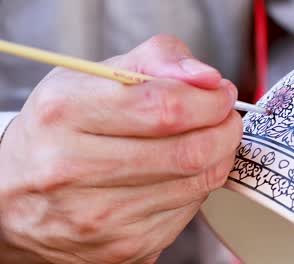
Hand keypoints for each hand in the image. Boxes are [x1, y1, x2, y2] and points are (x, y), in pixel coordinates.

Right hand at [0, 35, 241, 262]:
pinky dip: (196, 187)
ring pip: (195, 185)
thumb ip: (156, 61)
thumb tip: (208, 78)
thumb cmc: (59, 130)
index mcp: (65, 113)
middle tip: (225, 119)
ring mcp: (98, 218)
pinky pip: (187, 213)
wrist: (14, 196)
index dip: (209, 100)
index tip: (220, 95)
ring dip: (217, 158)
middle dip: (224, 130)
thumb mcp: (92, 77)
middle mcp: (74, 170)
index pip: (165, 107)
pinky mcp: (121, 248)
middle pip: (188, 152)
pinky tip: (180, 174)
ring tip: (206, 141)